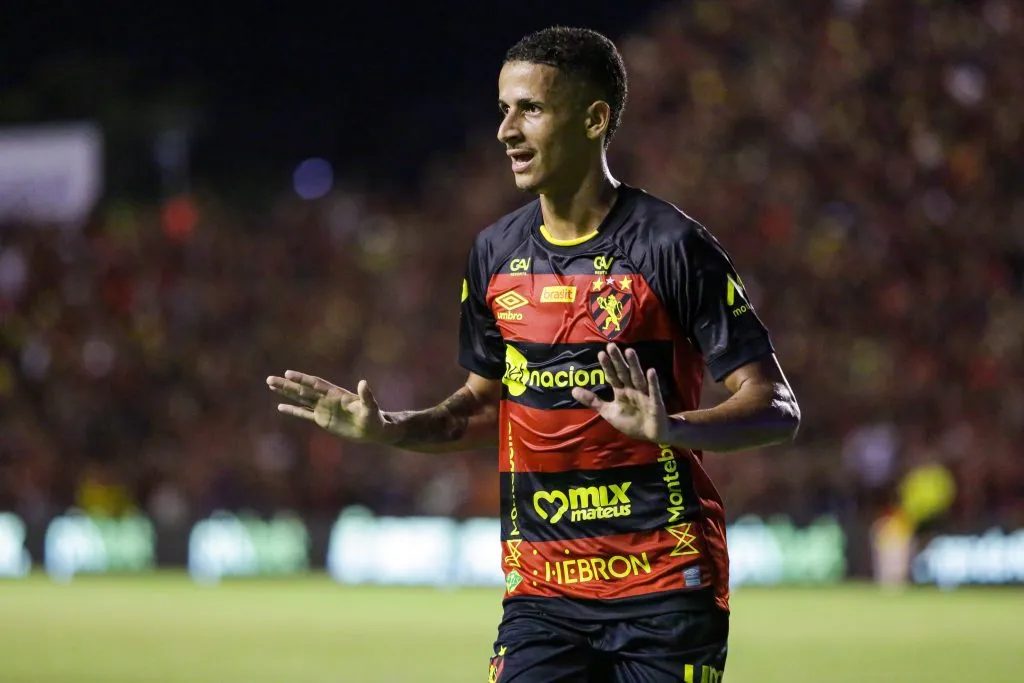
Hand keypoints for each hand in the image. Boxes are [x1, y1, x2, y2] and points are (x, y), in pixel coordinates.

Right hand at [266, 371, 396, 443]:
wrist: (374, 429)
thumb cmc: (374, 418)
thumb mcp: (370, 407)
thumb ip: (366, 396)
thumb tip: (363, 383)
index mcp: (336, 394)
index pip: (316, 385)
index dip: (302, 379)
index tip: (288, 374)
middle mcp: (327, 399)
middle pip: (303, 390)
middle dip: (287, 385)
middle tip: (270, 378)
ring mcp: (323, 409)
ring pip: (301, 399)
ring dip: (287, 392)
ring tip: (271, 385)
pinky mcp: (323, 420)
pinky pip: (305, 414)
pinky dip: (293, 410)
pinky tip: (281, 406)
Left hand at [571, 344, 667, 442]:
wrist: (651, 434)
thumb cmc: (631, 421)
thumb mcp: (608, 412)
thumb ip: (592, 401)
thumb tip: (573, 391)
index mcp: (621, 391)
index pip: (612, 376)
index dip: (607, 366)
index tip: (601, 353)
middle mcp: (632, 390)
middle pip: (624, 373)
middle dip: (618, 360)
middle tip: (611, 346)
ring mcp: (644, 395)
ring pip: (638, 378)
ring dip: (634, 365)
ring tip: (629, 351)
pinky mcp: (655, 404)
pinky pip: (654, 392)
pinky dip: (652, 383)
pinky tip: (651, 371)